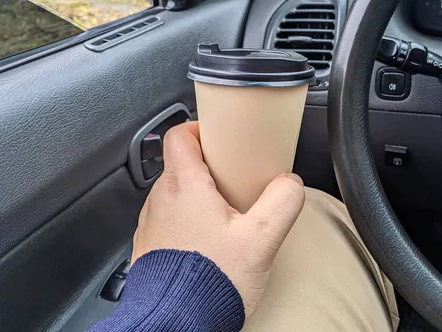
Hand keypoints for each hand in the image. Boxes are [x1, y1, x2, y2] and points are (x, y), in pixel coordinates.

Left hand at [131, 121, 304, 316]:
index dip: (199, 129)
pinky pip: (168, 220)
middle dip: (208, 166)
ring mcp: (151, 224)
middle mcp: (160, 200)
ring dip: (197, 196)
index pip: (179, 135)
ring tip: (225, 214)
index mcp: (183, 186)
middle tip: (234, 179)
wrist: (174, 323)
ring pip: (174, 193)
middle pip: (180, 164)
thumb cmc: (210, 282)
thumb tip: (291, 184)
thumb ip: (282, 202)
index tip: (218, 136)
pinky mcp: (149, 246)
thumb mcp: (261, 240)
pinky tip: (208, 241)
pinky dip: (186, 220)